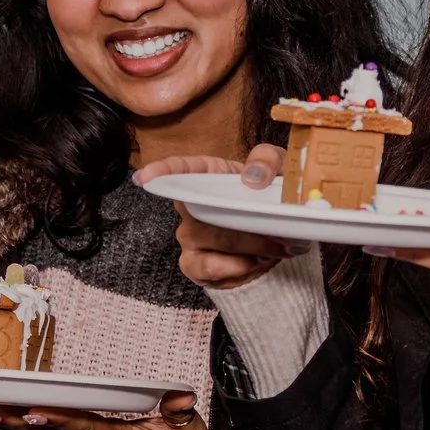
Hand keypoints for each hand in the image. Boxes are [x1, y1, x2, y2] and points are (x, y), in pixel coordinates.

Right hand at [137, 144, 302, 289]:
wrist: (283, 238)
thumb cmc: (274, 197)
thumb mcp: (282, 169)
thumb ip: (269, 160)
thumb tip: (253, 177)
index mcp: (207, 175)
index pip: (178, 169)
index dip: (161, 172)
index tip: (145, 176)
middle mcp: (191, 206)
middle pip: (200, 210)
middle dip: (244, 223)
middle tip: (281, 232)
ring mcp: (190, 236)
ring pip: (209, 239)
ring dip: (248, 245)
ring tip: (278, 247)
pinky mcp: (196, 266)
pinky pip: (204, 268)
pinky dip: (232, 267)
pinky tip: (253, 263)